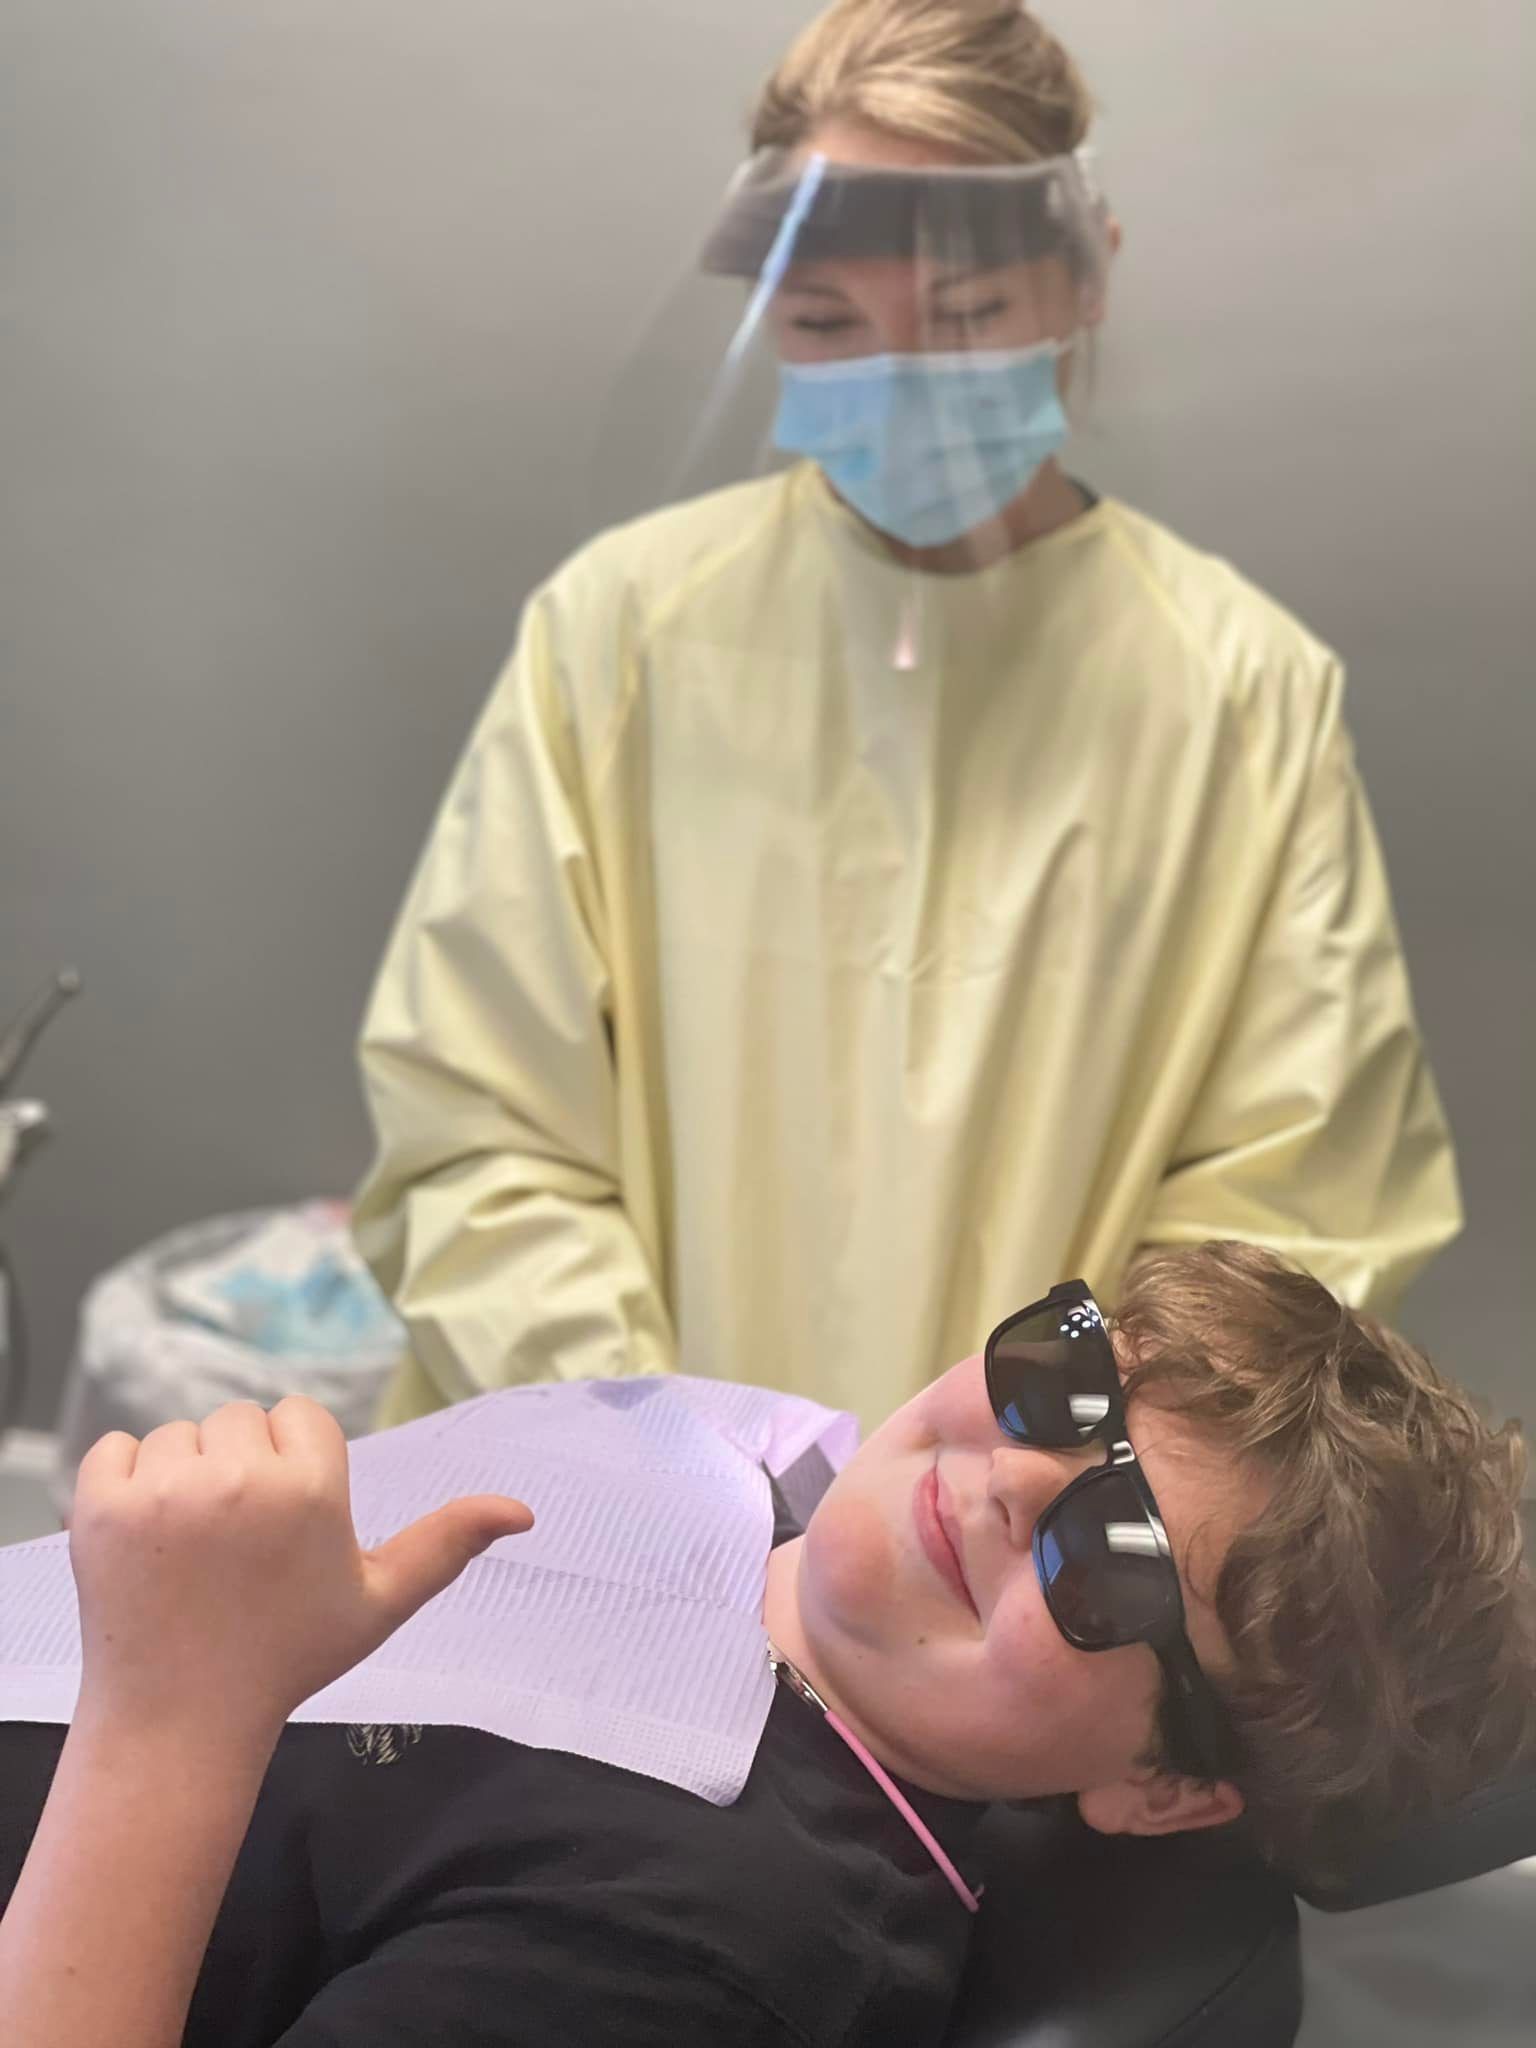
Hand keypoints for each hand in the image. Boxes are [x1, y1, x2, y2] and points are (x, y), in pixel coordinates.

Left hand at [67, 1397, 532, 1744]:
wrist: (180, 1719)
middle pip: (239, 1419)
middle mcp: (238, 1478)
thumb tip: (524, 1510)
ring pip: (178, 1434)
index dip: (294, 1467)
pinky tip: (146, 1540)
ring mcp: (162, 1490)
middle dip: (239, 1467)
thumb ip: (447, 1544)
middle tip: (237, 1546)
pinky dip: (124, 1482)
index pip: (300, 1416)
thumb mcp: (380, 1602)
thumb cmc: (286, 1657)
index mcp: (310, 1488)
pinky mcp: (99, 1505)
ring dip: (183, 1476)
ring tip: (192, 1549)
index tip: (284, 1528)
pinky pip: (114, 1448)